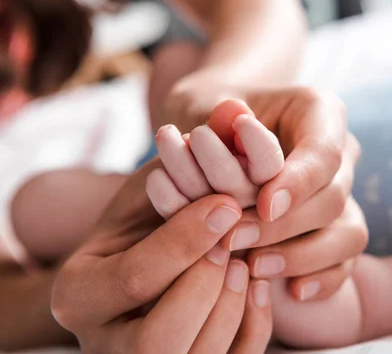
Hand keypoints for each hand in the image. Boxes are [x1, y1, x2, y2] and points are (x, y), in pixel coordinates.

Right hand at [50, 163, 271, 352]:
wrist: (144, 261)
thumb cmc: (147, 217)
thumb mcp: (152, 188)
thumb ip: (182, 162)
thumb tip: (234, 114)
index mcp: (78, 294)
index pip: (135, 278)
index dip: (187, 240)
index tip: (229, 204)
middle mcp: (102, 342)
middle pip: (159, 340)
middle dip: (207, 286)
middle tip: (237, 242)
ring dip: (233, 307)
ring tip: (248, 262)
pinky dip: (252, 327)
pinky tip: (257, 285)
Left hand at [164, 81, 368, 300]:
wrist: (214, 135)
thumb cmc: (206, 115)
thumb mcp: (201, 105)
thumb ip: (216, 117)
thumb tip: (232, 124)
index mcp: (318, 112)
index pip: (324, 149)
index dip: (299, 181)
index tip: (263, 205)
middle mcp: (339, 152)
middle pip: (334, 195)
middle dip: (286, 224)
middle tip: (235, 239)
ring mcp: (342, 192)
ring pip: (348, 231)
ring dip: (303, 254)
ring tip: (255, 267)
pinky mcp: (336, 227)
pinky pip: (345, 259)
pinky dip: (323, 277)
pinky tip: (292, 291)